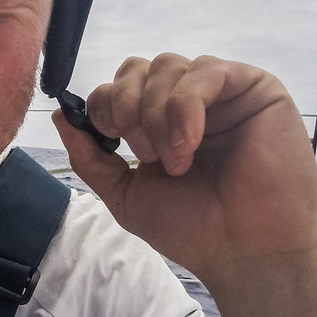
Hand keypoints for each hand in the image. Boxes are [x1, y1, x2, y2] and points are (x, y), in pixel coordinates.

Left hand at [55, 53, 316, 286]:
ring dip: (157, 114)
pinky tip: (188, 145)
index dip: (104, 105)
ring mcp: (222, 92)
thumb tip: (60, 116)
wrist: (242, 251)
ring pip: (167, 65)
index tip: (113, 142)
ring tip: (174, 160)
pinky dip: (185, 107)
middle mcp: (189, 100)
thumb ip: (91, 156)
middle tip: (143, 155)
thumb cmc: (192, 227)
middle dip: (126, 107)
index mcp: (159, 122)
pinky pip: (206, 72)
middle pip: (138, 68)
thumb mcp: (125, 193)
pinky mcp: (255, 88)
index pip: (118, 85)